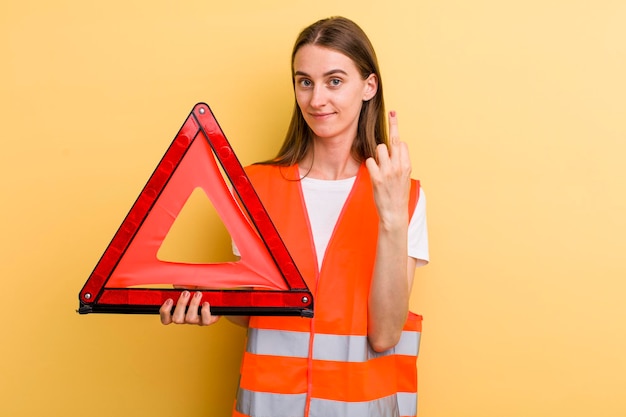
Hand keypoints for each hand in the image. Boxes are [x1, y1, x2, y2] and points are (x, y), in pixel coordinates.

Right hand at [159, 291, 220, 325]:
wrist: (217, 297)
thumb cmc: (202, 292)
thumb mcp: (191, 287)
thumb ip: (183, 286)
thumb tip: (176, 284)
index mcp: (179, 312)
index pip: (166, 319)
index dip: (165, 312)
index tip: (169, 300)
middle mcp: (186, 318)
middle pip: (176, 319)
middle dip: (180, 304)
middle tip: (186, 293)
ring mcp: (197, 321)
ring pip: (190, 319)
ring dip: (193, 304)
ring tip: (198, 294)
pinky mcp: (208, 320)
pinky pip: (205, 321)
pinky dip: (205, 311)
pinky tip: (206, 303)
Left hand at [365, 110, 411, 225]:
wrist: (395, 214)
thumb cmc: (398, 195)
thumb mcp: (405, 177)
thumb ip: (401, 162)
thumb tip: (397, 147)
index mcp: (407, 165)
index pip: (401, 143)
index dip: (396, 135)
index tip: (394, 116)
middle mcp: (399, 166)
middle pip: (392, 140)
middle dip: (393, 124)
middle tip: (392, 112)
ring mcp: (388, 172)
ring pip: (379, 148)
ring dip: (377, 154)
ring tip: (380, 166)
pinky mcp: (377, 178)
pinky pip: (370, 161)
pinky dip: (370, 165)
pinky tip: (374, 173)